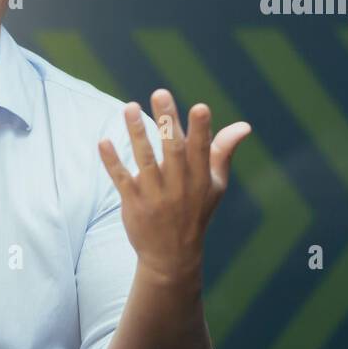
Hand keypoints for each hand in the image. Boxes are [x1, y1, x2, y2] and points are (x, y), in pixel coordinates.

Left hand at [98, 89, 250, 284]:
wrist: (172, 256)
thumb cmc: (196, 212)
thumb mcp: (215, 185)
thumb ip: (223, 152)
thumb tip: (244, 125)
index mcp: (201, 179)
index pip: (202, 151)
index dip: (202, 130)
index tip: (200, 107)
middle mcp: (179, 186)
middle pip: (173, 150)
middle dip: (168, 121)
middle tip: (160, 92)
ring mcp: (155, 195)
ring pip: (145, 160)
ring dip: (137, 133)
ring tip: (129, 107)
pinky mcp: (133, 203)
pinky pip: (121, 179)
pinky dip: (112, 161)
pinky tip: (103, 142)